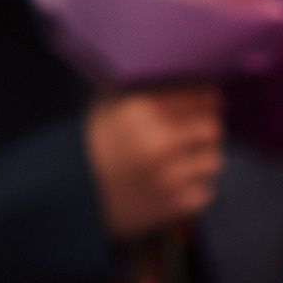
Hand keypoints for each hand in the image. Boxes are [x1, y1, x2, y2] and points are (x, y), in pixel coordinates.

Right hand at [85, 83, 225, 240]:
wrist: (68, 192)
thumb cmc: (91, 142)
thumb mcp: (109, 102)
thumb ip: (146, 88)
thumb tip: (186, 77)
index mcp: (142, 108)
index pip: (201, 96)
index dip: (207, 99)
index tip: (207, 103)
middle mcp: (159, 140)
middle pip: (213, 127)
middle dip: (205, 128)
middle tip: (195, 132)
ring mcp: (169, 175)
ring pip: (214, 160)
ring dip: (201, 158)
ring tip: (184, 159)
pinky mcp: (173, 205)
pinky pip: (206, 190)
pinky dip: (195, 186)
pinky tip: (176, 182)